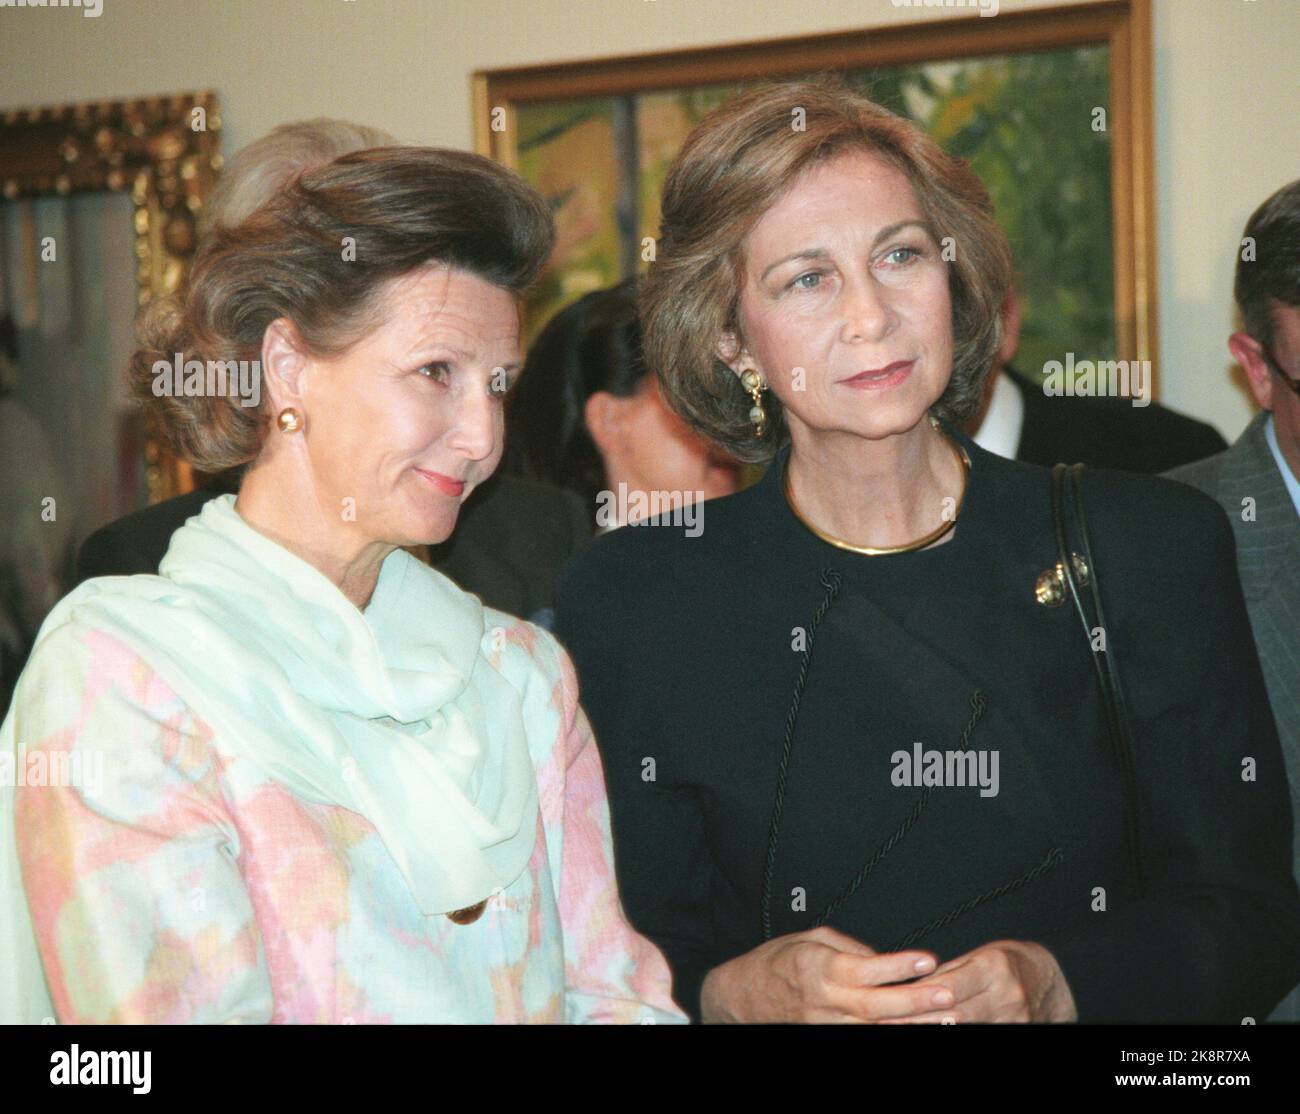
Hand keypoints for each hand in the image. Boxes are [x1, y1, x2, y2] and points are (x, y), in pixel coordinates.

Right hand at [698, 925, 942, 1022]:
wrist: (741, 997)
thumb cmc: (775, 962)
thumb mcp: (808, 938)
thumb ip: (848, 947)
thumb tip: (883, 959)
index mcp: (818, 967)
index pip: (864, 968)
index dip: (897, 965)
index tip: (926, 958)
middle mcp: (823, 1001)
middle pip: (876, 1005)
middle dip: (915, 1000)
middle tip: (947, 993)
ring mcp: (825, 1026)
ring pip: (875, 1029)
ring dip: (911, 1025)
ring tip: (946, 1018)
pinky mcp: (826, 1039)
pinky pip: (863, 1040)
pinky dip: (890, 1035)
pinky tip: (914, 1030)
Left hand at [878, 939, 1076, 1022]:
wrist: (1047, 981)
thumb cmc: (1006, 964)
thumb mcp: (977, 957)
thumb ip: (945, 974)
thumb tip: (909, 988)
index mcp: (993, 969)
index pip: (949, 988)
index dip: (918, 1001)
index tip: (892, 1008)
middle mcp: (1005, 997)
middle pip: (954, 1017)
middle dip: (918, 1023)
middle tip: (886, 1025)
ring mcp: (1013, 1022)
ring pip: (965, 1032)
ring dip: (931, 1032)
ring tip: (903, 1030)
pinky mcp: (1016, 1035)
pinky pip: (980, 1038)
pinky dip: (955, 1038)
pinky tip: (933, 1033)